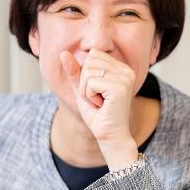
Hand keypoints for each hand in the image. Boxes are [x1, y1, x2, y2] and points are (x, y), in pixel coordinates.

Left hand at [60, 49, 138, 167]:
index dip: (87, 74)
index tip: (97, 91)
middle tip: (97, 98)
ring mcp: (125, 79)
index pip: (93, 55)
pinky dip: (89, 96)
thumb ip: (75, 71)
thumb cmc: (98, 114)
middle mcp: (126, 71)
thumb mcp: (82, 89)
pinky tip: (100, 105)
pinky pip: (91, 83)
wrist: (109, 135)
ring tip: (98, 102)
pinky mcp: (120, 88)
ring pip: (88, 72)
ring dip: (86, 90)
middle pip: (90, 60)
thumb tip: (63, 53)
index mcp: (121, 68)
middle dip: (85, 81)